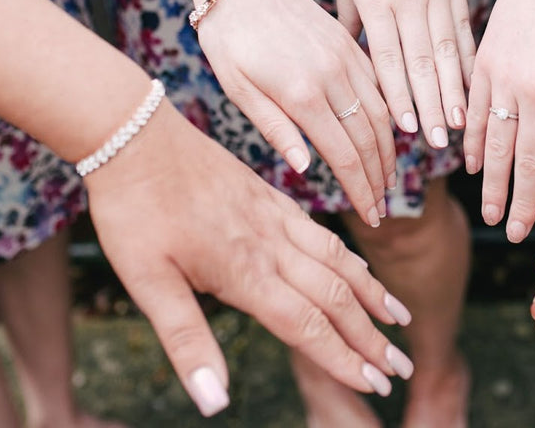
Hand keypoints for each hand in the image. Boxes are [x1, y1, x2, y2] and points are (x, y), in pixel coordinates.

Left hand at [85, 101, 413, 415]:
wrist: (135, 133)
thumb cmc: (135, 210)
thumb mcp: (147, 282)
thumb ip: (186, 342)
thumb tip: (213, 403)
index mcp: (246, 271)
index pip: (308, 325)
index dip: (343, 359)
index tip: (375, 384)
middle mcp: (271, 243)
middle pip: (335, 297)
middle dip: (370, 336)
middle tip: (399, 366)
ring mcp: (274, 215)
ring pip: (338, 259)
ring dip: (370, 293)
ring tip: (397, 318)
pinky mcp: (268, 195)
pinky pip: (320, 231)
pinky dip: (348, 256)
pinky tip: (354, 265)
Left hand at [197, 0, 396, 226]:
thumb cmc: (228, 38)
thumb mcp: (238, 89)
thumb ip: (275, 129)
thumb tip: (307, 168)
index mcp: (302, 93)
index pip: (344, 155)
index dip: (361, 190)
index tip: (371, 216)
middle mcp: (333, 75)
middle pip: (370, 138)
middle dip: (379, 178)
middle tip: (381, 208)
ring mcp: (346, 56)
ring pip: (382, 113)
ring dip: (388, 150)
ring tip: (385, 178)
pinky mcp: (349, 42)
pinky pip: (379, 86)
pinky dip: (388, 116)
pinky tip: (384, 135)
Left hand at [336, 0, 474, 149]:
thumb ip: (349, 18)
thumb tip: (348, 59)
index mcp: (376, 1)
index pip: (388, 58)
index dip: (400, 95)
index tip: (408, 130)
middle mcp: (409, 3)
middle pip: (422, 64)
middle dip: (431, 106)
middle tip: (440, 144)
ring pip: (447, 52)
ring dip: (454, 91)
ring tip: (460, 125)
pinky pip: (463, 31)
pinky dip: (469, 61)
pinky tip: (476, 87)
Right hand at [462, 0, 534, 242]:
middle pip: (528, 163)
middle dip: (523, 205)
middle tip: (517, 237)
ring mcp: (508, 78)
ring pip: (496, 145)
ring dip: (494, 185)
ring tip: (493, 215)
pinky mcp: (484, 64)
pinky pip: (474, 114)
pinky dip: (474, 144)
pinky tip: (474, 167)